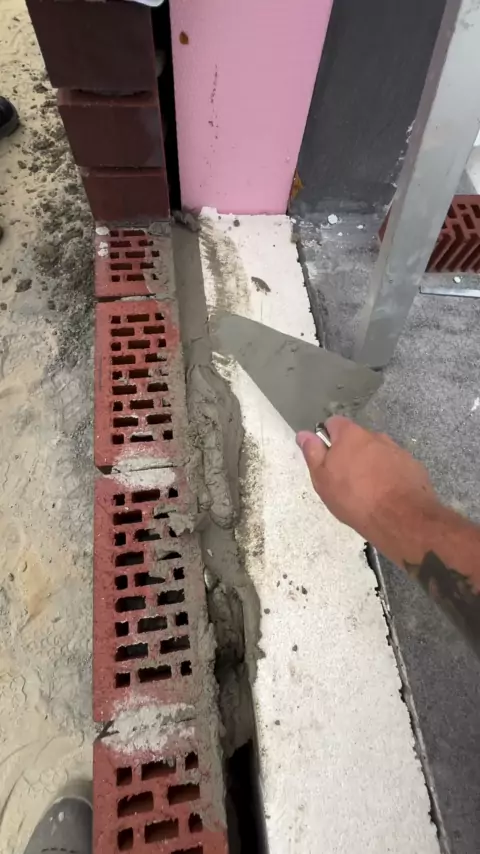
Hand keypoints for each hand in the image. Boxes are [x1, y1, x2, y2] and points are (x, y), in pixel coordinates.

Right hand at [297, 416, 438, 561]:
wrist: (400, 517)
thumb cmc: (354, 498)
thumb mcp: (323, 479)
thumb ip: (313, 453)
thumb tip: (304, 434)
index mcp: (351, 435)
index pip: (334, 423)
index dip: (328, 438)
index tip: (327, 458)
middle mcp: (376, 436)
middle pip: (357, 439)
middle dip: (351, 454)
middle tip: (345, 480)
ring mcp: (397, 450)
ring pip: (377, 453)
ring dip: (371, 465)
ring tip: (368, 491)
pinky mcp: (413, 466)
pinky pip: (395, 466)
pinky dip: (389, 475)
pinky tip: (387, 495)